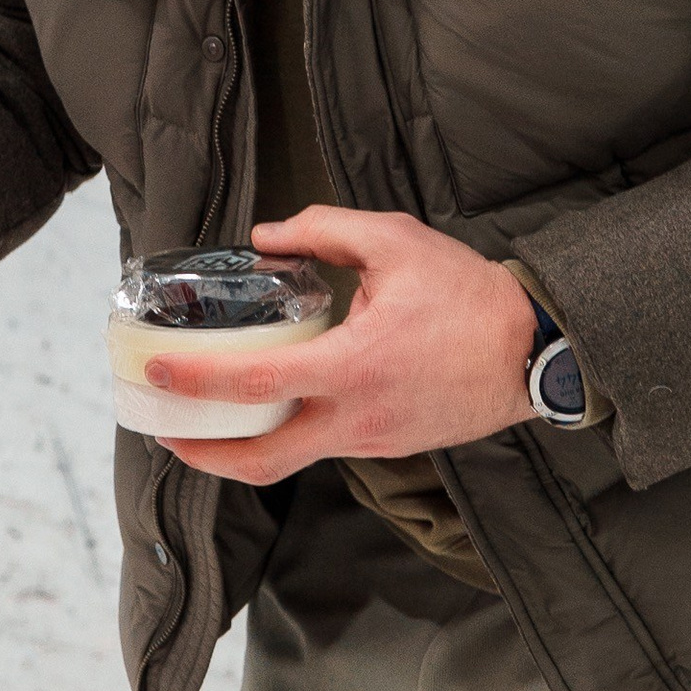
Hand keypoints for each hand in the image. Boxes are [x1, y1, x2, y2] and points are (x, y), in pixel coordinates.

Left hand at [143, 206, 538, 482]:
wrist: (535, 351)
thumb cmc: (469, 296)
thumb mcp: (396, 241)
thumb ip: (323, 230)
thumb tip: (266, 235)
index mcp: (352, 367)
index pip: (255, 383)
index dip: (196, 380)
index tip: (155, 370)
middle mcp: (355, 417)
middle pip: (259, 460)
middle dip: (200, 452)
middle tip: (162, 425)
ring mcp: (371, 440)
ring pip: (288, 460)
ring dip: (239, 447)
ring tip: (203, 420)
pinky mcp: (386, 446)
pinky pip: (322, 447)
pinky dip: (284, 433)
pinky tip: (268, 406)